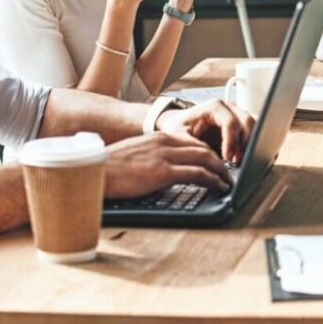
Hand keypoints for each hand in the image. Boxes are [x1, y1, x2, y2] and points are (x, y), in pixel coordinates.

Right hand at [103, 133, 232, 197]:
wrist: (94, 171)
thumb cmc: (109, 168)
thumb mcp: (134, 155)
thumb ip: (151, 157)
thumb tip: (160, 169)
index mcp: (158, 137)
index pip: (192, 141)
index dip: (208, 153)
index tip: (215, 163)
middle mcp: (165, 142)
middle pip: (203, 148)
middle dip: (220, 161)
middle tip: (228, 172)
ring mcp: (165, 155)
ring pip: (206, 158)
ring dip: (221, 171)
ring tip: (228, 181)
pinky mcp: (164, 171)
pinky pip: (198, 174)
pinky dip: (213, 180)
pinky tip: (220, 186)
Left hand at [156, 99, 255, 164]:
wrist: (176, 123)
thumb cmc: (177, 127)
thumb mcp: (180, 137)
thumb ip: (195, 146)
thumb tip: (209, 159)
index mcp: (214, 107)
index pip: (231, 123)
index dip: (231, 142)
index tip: (228, 158)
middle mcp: (228, 107)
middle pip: (247, 122)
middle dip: (245, 143)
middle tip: (236, 161)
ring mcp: (235, 114)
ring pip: (253, 125)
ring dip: (248, 143)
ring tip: (237, 160)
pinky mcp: (238, 123)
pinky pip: (251, 130)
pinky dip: (248, 143)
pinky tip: (239, 156)